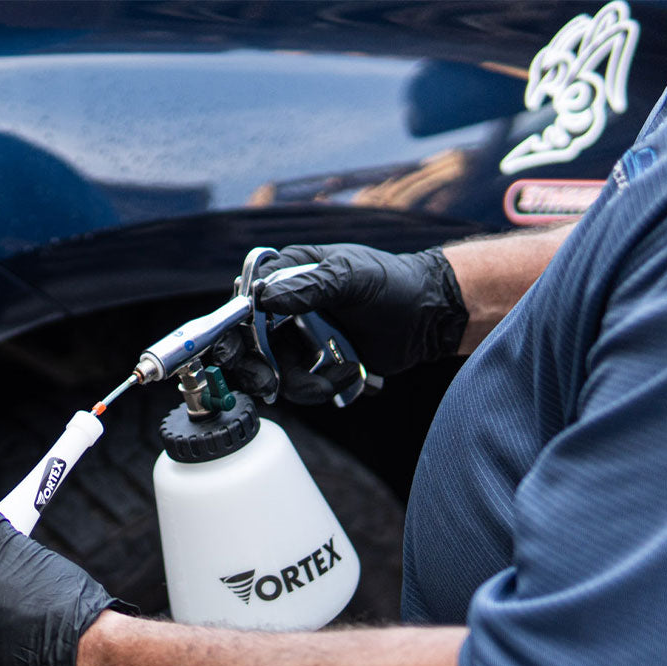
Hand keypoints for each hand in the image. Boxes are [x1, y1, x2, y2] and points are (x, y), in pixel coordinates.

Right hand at [254, 244, 466, 374]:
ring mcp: (300, 338)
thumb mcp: (350, 278)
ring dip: (299, 383)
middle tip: (272, 381)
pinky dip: (320, 388)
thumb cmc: (394, 284)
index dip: (237, 326)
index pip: (245, 301)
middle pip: (248, 343)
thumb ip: (307, 287)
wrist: (430, 317)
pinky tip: (351, 373)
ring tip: (334, 379)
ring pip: (273, 372)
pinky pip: (299, 386)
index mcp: (289, 275)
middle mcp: (287, 307)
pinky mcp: (316, 365)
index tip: (245, 346)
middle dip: (258, 367)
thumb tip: (263, 298)